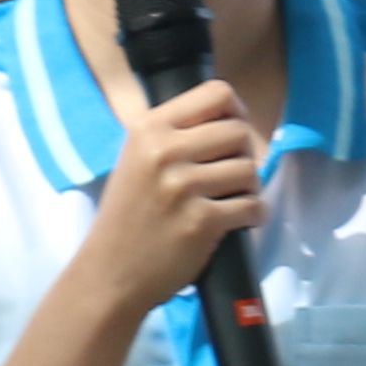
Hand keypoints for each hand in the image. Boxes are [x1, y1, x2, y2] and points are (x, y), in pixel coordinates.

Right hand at [86, 79, 263, 311]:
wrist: (110, 272)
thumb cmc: (127, 215)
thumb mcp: (137, 158)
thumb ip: (174, 134)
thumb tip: (229, 116)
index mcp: (150, 128)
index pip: (217, 94)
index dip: (236, 111)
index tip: (232, 133)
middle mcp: (165, 151)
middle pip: (239, 131)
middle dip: (245, 153)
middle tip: (232, 174)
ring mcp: (183, 186)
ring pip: (249, 169)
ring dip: (250, 187)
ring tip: (234, 199)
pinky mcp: (201, 221)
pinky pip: (253, 206)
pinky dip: (254, 214)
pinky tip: (240, 220)